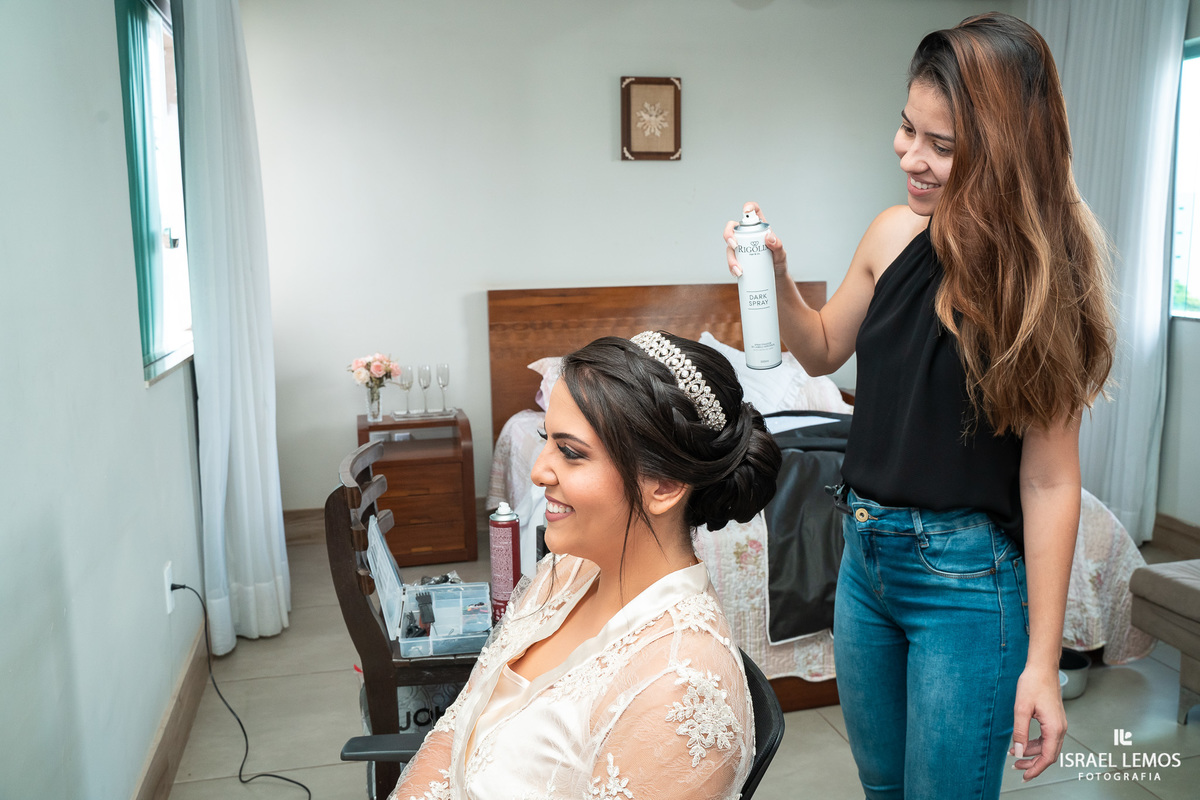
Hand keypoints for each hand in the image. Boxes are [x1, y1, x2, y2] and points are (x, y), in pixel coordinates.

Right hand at [723, 201, 788, 279]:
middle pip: (732, 228)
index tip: (746, 211)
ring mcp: (741, 247)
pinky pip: (730, 261)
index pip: (753, 212)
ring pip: (729, 247)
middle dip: (728, 235)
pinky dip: (732, 267)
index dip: (749, 208)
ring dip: (731, 258)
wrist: (775, 279)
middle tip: (734, 246)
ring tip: (739, 270)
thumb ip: (778, 245)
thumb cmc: (779, 263)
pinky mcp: (737, 259)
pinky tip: (737, 273)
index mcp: (759, 228)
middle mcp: (747, 235)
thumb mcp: (781, 254)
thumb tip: (768, 237)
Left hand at [1010, 665, 1066, 781]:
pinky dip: (1035, 743)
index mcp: (1054, 728)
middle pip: (1048, 755)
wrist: (1042, 668)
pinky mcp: (1054, 720)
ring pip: (1047, 747)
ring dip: (1032, 753)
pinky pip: (1046, 738)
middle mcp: (1060, 728)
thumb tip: (1019, 752)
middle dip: (1032, 763)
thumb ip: (1020, 732)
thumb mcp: (1021, 708)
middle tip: (1015, 767)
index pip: (1047, 757)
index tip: (1024, 776)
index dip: (1036, 769)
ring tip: (1014, 754)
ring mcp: (1059, 724)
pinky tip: (1022, 742)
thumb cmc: (1033, 684)